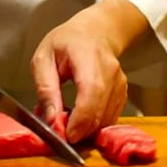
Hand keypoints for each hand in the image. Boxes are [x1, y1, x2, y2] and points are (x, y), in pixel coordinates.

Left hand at [31, 0, 148, 142]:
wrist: (95, 31)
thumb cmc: (66, 42)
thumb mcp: (43, 59)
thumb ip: (45, 89)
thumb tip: (50, 119)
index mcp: (88, 57)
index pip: (91, 93)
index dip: (80, 119)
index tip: (65, 135)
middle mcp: (110, 71)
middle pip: (101, 111)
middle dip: (80, 130)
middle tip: (60, 134)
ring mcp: (120, 83)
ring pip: (106, 118)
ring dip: (87, 129)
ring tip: (67, 122)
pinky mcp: (122, 93)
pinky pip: (110, 117)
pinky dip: (94, 124)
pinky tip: (80, 118)